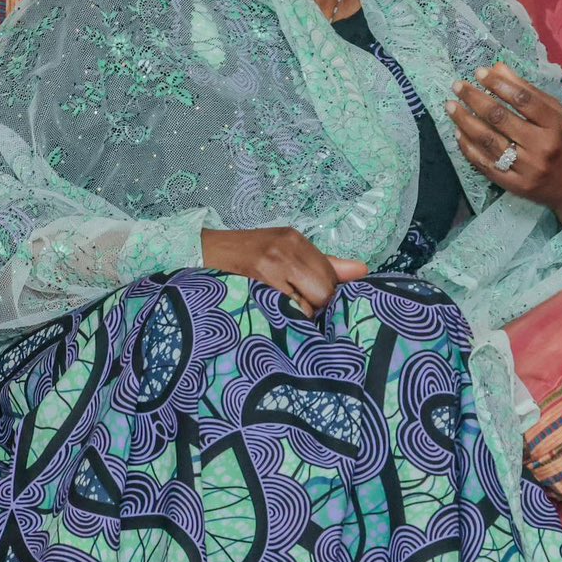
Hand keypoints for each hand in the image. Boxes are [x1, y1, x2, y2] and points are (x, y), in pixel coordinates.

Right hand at [200, 227, 367, 315]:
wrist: (199, 254)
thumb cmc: (246, 254)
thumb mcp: (286, 251)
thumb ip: (325, 264)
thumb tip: (363, 271)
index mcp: (295, 240)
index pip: (331, 276)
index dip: (328, 296)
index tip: (317, 304)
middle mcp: (285, 251)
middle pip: (323, 292)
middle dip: (316, 308)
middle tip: (298, 310)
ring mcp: (268, 269)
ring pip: (304, 308)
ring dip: (298, 318)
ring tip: (280, 312)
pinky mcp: (252, 287)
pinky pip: (281, 314)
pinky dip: (281, 321)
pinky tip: (271, 316)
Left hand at [447, 62, 561, 230]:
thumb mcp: (559, 115)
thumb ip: (529, 93)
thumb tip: (497, 70)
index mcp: (558, 125)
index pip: (524, 100)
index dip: (499, 84)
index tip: (480, 72)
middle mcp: (542, 147)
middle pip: (501, 118)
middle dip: (475, 99)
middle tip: (457, 86)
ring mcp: (528, 169)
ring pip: (489, 141)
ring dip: (465, 121)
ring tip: (451, 106)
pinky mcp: (516, 186)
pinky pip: (486, 164)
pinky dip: (469, 148)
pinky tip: (459, 133)